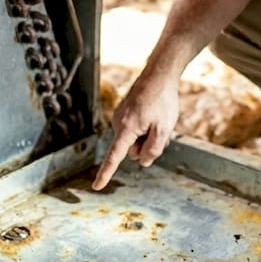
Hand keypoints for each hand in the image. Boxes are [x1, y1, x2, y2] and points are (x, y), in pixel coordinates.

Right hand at [91, 72, 179, 189]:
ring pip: (134, 142)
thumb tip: (143, 161)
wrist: (158, 74)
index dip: (106, 173)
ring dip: (147, 136)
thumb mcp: (164, 128)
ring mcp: (119, 118)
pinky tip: (153, 115)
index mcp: (126, 128)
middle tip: (160, 129)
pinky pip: (134, 132)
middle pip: (132, 151)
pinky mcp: (123, 115)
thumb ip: (154, 149)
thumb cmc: (163, 100)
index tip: (96, 187)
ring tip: (157, 119)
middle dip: (146, 146)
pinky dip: (145, 129)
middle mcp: (118, 123)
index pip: (114, 156)